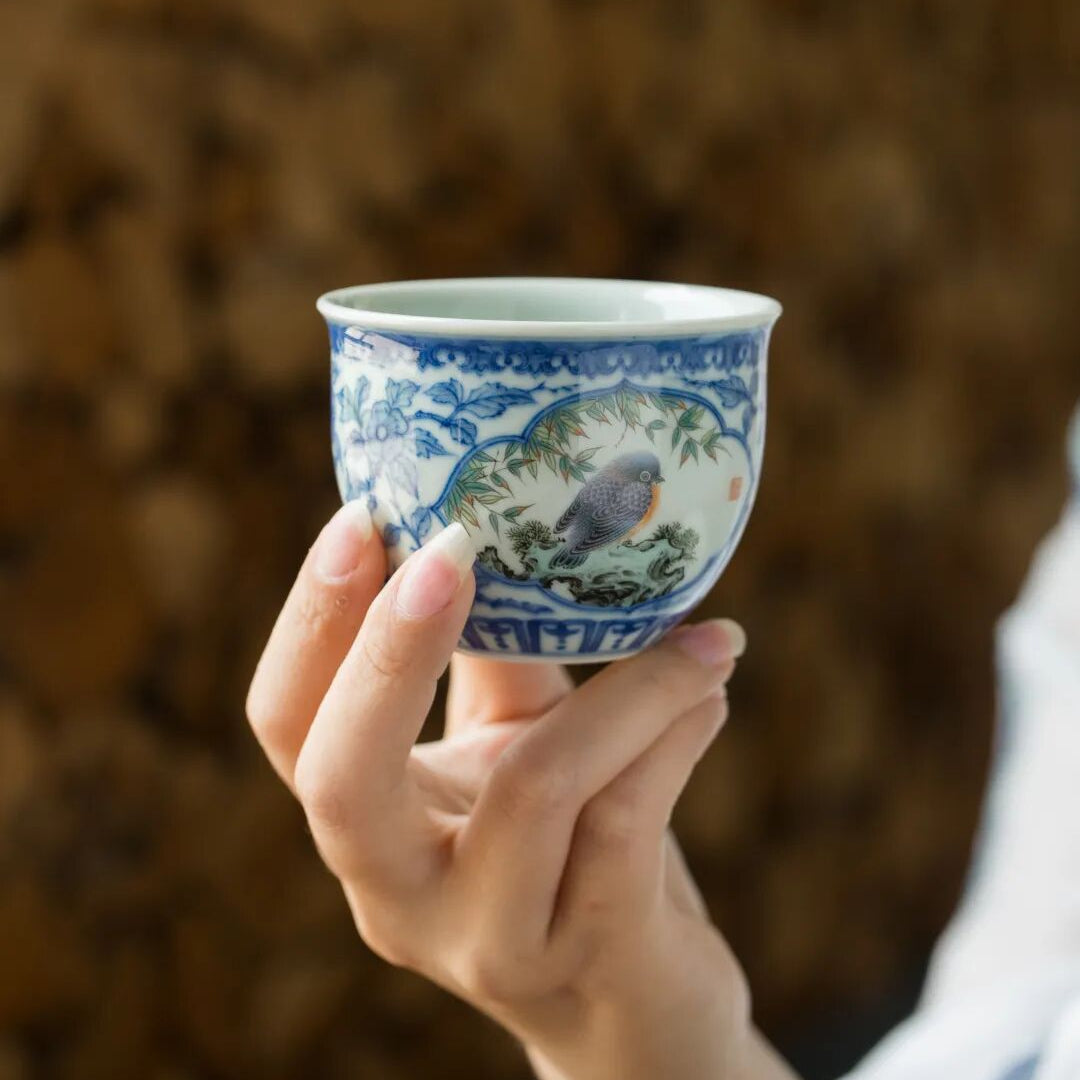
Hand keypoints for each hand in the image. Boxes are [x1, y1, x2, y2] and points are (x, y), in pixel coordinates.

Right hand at [246, 504, 797, 1079]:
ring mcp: (487, 940)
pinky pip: (625, 821)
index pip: (288, 725)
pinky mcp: (585, 961)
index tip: (364, 518)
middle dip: (390, 650)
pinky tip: (711, 689)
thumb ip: (503, 655)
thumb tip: (522, 522)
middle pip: (343, 779)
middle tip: (456, 548)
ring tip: (699, 638)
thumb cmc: (568, 846)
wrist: (636, 1001)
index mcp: (369, 826)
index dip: (312, 622)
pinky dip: (675, 732)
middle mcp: (398, 897)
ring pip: (534, 787)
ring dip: (630, 690)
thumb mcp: (516, 745)